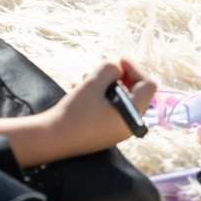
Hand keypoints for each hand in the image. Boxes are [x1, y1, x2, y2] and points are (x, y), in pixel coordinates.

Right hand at [36, 58, 154, 154]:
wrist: (52, 139)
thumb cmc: (74, 112)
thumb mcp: (93, 83)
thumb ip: (110, 69)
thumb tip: (119, 68)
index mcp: (133, 113)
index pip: (148, 85)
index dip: (135, 68)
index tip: (117, 61)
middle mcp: (130, 124)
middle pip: (135, 91)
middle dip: (117, 76)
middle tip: (98, 71)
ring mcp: (118, 130)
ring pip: (120, 98)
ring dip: (103, 85)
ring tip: (83, 80)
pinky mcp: (106, 133)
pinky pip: (110, 109)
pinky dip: (99, 97)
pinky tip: (79, 91)